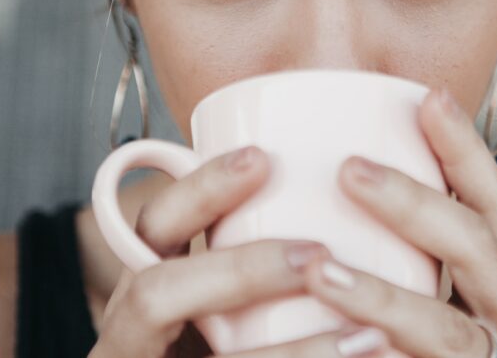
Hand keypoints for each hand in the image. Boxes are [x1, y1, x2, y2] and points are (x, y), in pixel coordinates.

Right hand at [89, 146, 337, 357]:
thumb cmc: (215, 348)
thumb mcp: (220, 309)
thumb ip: (253, 274)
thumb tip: (338, 212)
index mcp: (146, 295)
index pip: (154, 229)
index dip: (200, 190)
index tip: (264, 158)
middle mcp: (129, 340)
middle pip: (153, 293)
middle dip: (238, 269)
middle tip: (316, 254)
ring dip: (289, 354)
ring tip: (368, 338)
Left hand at [211, 88, 496, 357]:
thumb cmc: (413, 354)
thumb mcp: (415, 297)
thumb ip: (396, 250)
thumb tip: (323, 174)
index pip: (490, 204)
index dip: (464, 149)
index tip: (428, 98)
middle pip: (478, 250)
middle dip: (418, 205)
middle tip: (350, 171)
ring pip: (446, 332)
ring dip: (383, 299)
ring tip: (320, 271)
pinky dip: (368, 357)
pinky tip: (322, 352)